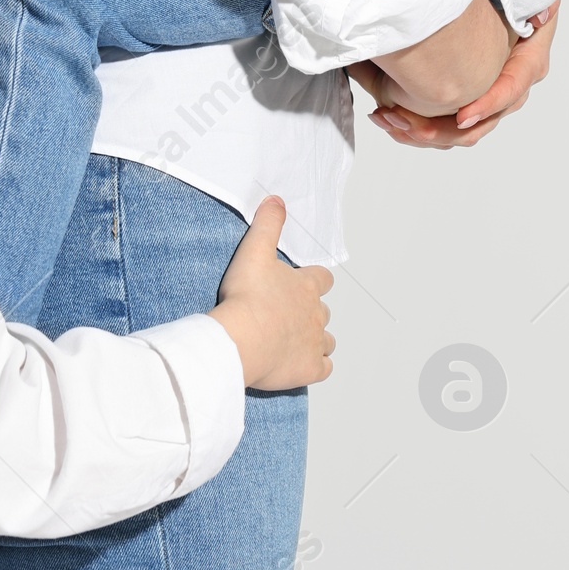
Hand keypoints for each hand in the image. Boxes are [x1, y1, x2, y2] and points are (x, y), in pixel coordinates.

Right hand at [210, 196, 334, 388]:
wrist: (241, 338)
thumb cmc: (246, 296)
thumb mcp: (254, 249)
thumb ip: (267, 223)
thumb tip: (277, 200)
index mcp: (306, 286)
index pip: (323, 279)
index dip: (315, 280)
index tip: (302, 282)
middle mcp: (317, 313)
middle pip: (324, 311)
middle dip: (311, 311)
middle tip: (288, 314)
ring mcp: (315, 343)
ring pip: (328, 340)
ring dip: (316, 339)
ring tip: (295, 340)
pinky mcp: (310, 369)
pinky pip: (324, 368)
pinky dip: (317, 365)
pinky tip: (302, 363)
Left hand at [350, 1, 559, 150]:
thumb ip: (537, 3)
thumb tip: (543, 15)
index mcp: (527, 63)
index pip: (511, 90)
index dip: (488, 104)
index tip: (463, 115)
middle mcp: (510, 87)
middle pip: (481, 121)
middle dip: (444, 129)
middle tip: (412, 127)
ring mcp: (488, 98)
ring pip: (460, 131)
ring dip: (424, 131)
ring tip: (391, 122)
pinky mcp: (465, 101)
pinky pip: (444, 124)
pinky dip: (417, 126)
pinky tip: (391, 120)